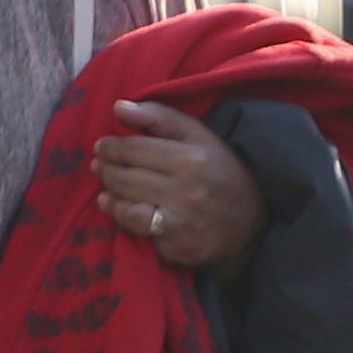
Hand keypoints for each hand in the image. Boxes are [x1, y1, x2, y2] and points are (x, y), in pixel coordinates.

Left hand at [95, 100, 262, 273]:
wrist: (252, 222)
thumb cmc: (221, 172)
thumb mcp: (200, 137)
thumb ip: (160, 117)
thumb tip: (118, 106)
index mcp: (192, 158)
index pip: (135, 149)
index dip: (111, 147)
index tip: (103, 146)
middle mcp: (187, 189)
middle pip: (126, 178)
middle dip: (106, 171)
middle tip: (100, 166)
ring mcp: (182, 220)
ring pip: (126, 206)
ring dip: (109, 195)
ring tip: (107, 189)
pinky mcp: (178, 245)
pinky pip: (137, 230)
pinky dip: (122, 218)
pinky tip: (120, 209)